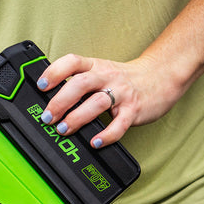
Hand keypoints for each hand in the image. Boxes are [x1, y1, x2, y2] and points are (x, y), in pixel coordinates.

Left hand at [36, 53, 183, 147]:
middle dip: (60, 101)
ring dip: (77, 117)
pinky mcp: (134, 110)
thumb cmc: (123, 79)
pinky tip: (95, 142)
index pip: (73, 62)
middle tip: (48, 117)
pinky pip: (119, 124)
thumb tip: (49, 102)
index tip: (41, 86)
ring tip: (64, 130)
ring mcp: (122, 93)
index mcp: (96, 66)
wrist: (162, 76)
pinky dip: (107, 135)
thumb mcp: (100, 72)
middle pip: (81, 83)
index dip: (55, 72)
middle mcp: (107, 77)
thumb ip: (78, 83)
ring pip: (97, 103)